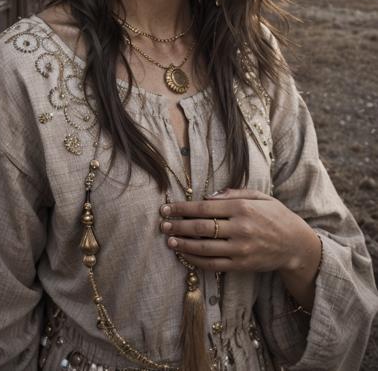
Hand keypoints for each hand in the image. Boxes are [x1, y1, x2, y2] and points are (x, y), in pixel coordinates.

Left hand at [159, 188, 318, 274]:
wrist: (296, 245)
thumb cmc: (276, 215)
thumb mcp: (259, 196)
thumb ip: (234, 193)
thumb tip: (208, 196)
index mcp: (242, 207)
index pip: (204, 207)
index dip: (182, 208)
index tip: (166, 208)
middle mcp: (240, 228)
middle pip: (200, 227)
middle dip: (178, 226)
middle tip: (162, 225)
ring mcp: (240, 249)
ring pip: (204, 248)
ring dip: (183, 245)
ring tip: (169, 242)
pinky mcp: (241, 265)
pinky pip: (214, 264)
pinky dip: (197, 261)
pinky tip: (185, 256)